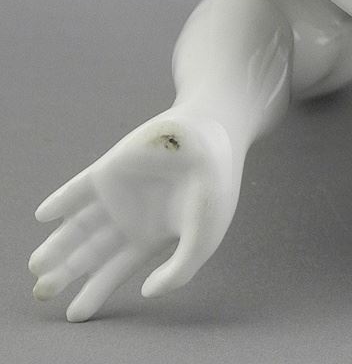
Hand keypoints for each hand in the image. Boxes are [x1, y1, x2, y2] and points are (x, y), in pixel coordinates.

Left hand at [30, 108, 243, 320]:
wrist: (212, 138)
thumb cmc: (214, 187)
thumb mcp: (204, 239)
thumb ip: (179, 271)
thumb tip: (145, 291)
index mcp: (150, 237)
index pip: (114, 270)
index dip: (94, 292)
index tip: (74, 314)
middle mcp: (128, 219)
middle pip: (88, 253)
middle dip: (65, 273)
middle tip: (42, 290)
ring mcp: (116, 194)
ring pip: (77, 226)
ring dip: (56, 245)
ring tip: (37, 265)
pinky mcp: (108, 170)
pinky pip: (76, 190)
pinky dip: (59, 202)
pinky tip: (44, 215)